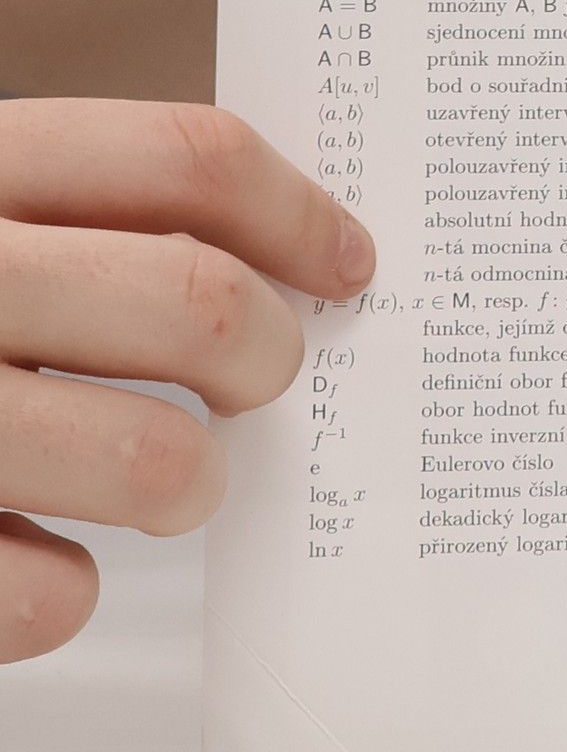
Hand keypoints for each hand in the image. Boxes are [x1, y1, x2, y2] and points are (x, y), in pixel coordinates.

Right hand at [0, 100, 375, 662]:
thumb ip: (70, 219)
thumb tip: (284, 262)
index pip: (181, 159)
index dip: (299, 213)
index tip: (348, 265)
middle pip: (197, 303)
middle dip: (269, 356)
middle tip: (260, 381)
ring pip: (155, 461)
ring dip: (191, 485)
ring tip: (164, 485)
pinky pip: (50, 592)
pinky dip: (63, 585)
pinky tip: (26, 551)